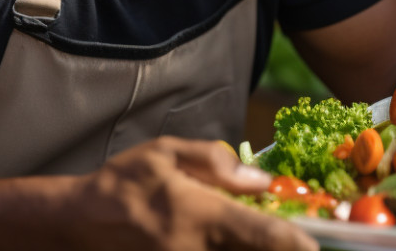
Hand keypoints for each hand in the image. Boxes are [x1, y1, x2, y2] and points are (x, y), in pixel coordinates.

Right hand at [68, 136, 318, 250]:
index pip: (268, 236)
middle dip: (282, 249)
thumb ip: (215, 162)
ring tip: (265, 238)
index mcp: (204, 217)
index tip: (321, 244)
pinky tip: (229, 243)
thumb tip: (261, 180)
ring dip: (255, 250)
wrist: (75, 226)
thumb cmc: (120, 186)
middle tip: (303, 243)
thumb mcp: (164, 154)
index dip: (303, 244)